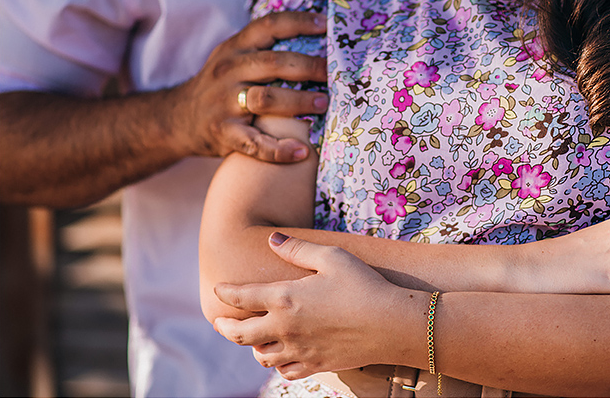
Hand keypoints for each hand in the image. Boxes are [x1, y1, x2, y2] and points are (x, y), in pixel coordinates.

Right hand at [172, 12, 328, 162]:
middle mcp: (228, 71)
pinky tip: (301, 151)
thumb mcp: (233, 58)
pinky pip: (255, 143)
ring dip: (299, 101)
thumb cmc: (221, 86)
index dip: (299, 22)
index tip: (326, 24)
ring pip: (266, 99)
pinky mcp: (223, 133)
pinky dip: (279, 150)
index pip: (269, 26)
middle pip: (273, 63)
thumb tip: (317, 38)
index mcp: (235, 48)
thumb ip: (265, 48)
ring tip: (324, 104)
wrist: (178, 119)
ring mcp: (224, 103)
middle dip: (309, 67)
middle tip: (334, 73)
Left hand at [213, 232, 402, 379]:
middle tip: (220, 323)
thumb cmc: (363, 284)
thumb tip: (272, 239)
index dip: (225, 293)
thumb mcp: (332, 257)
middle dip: (226, 328)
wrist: (391, 324)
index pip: (242, 298)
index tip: (218, 289)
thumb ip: (299, 249)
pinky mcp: (316, 365)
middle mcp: (285, 328)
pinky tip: (282, 355)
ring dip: (253, 346)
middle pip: (241, 335)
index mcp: (285, 298)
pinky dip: (278, 363)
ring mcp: (300, 350)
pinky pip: (286, 371)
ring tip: (253, 338)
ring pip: (262, 356)